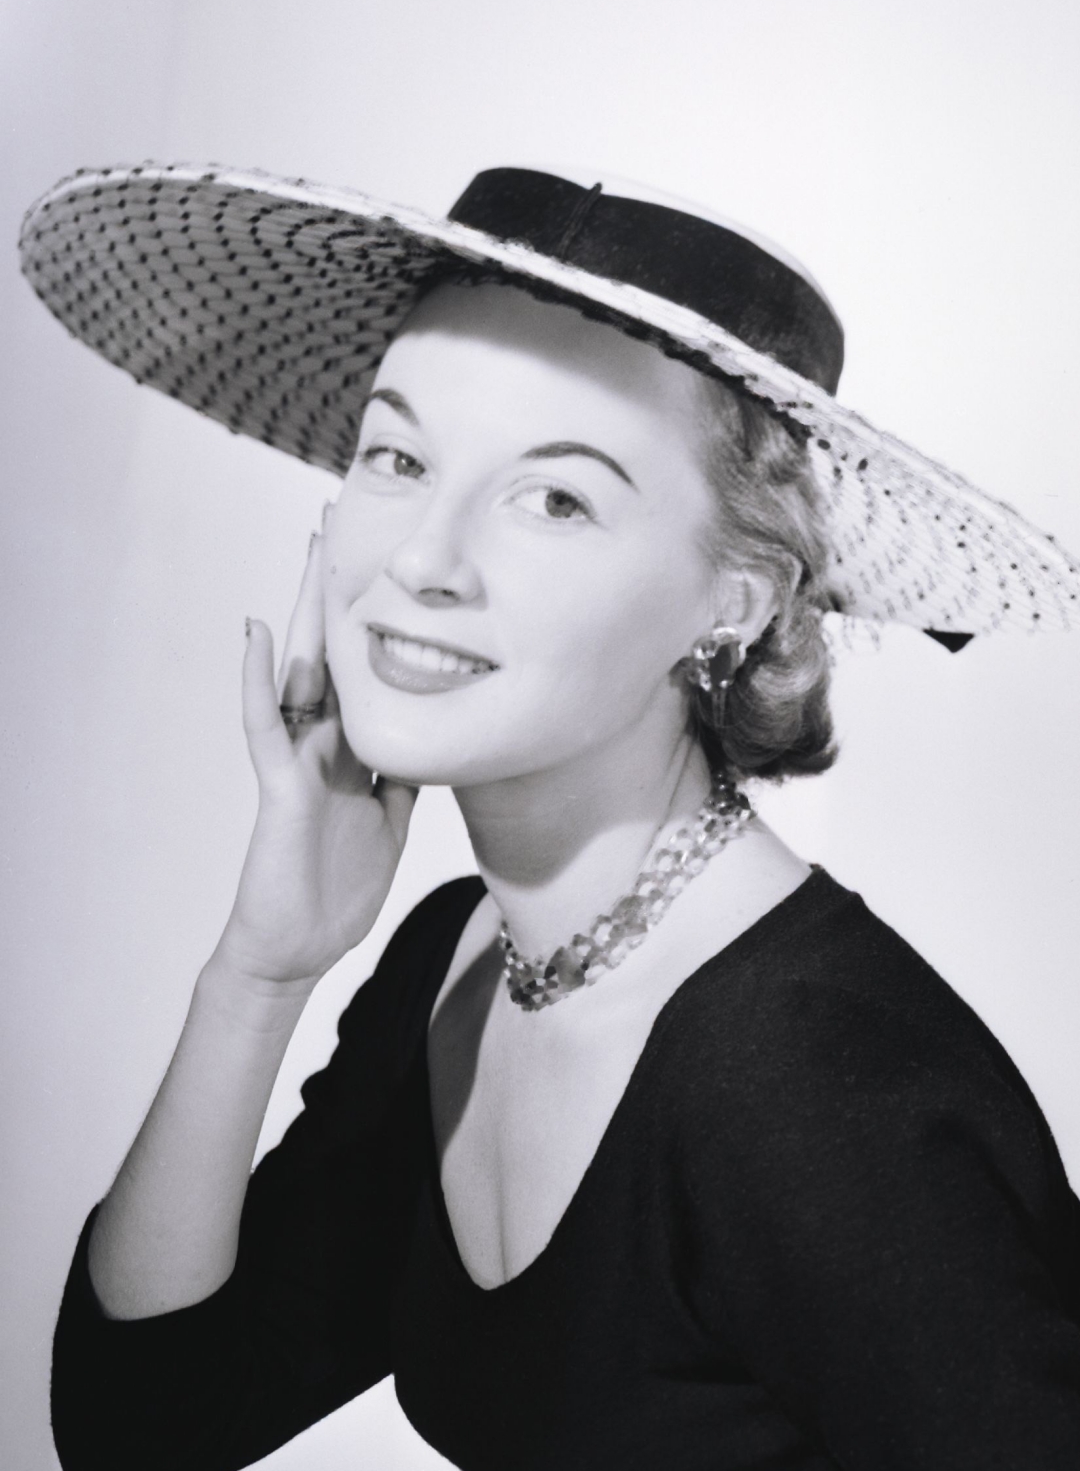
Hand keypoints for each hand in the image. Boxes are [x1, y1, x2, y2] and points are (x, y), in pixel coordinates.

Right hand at [216, 522, 416, 987]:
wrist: (297, 947)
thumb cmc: (337, 892)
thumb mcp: (390, 825)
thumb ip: (401, 779)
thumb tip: (434, 743)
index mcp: (352, 752)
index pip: (368, 673)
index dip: (379, 622)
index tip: (393, 569)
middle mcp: (323, 744)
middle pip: (333, 654)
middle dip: (339, 593)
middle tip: (343, 523)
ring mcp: (298, 760)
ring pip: (299, 670)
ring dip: (301, 611)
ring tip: (308, 550)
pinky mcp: (279, 786)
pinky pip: (263, 723)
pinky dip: (258, 677)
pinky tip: (254, 630)